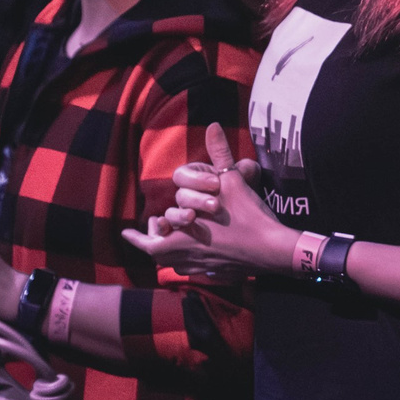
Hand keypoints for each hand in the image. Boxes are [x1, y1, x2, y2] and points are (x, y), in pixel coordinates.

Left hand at [120, 122, 298, 272]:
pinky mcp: (220, 273)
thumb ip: (219, 154)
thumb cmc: (247, 216)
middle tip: (155, 228)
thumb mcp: (232, 181)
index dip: (136, 238)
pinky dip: (191, 261)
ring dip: (171, 253)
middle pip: (160, 256)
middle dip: (154, 241)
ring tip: (172, 240)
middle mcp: (188, 257)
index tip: (125, 233)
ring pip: (178, 265)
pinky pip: (197, 271)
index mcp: (182, 238)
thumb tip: (213, 126)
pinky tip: (199, 252)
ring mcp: (204, 268)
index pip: (148, 242)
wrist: (273, 249)